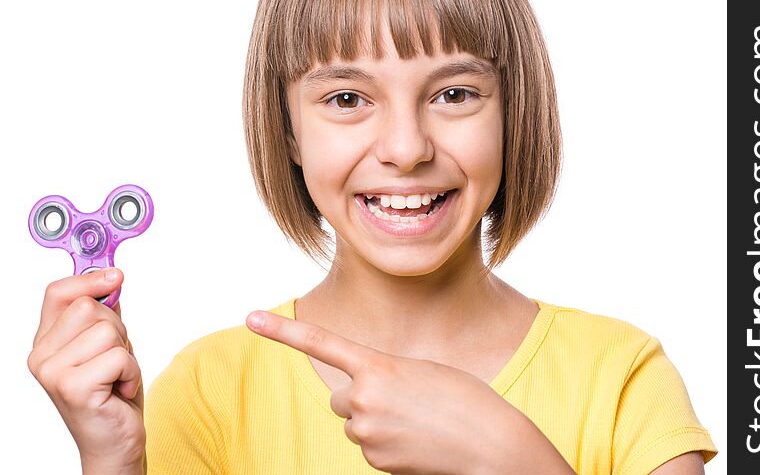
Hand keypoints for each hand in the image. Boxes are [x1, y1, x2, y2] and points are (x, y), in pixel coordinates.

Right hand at [28, 268, 145, 472]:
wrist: (114, 441)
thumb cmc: (111, 393)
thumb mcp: (108, 344)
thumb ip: (103, 313)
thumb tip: (111, 277)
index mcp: (46, 341)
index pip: (58, 292)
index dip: (89, 279)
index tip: (116, 276)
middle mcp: (41, 356)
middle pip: (89, 307)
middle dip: (116, 327)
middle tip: (115, 357)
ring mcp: (53, 372)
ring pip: (107, 331)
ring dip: (126, 352)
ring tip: (116, 375)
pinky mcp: (72, 388)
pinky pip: (119, 356)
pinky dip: (131, 371)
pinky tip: (119, 389)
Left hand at [246, 310, 531, 474]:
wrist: (492, 446)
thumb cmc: (465, 400)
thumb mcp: (422, 372)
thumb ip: (385, 377)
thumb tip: (361, 403)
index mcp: (377, 366)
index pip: (321, 343)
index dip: (282, 331)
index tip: (249, 317)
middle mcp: (363, 399)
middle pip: (342, 398)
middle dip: (362, 399)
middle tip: (402, 402)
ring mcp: (367, 434)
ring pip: (356, 425)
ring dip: (377, 423)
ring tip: (418, 423)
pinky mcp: (376, 462)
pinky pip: (371, 448)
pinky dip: (389, 445)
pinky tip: (418, 443)